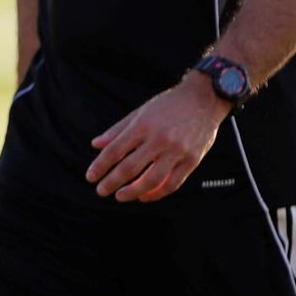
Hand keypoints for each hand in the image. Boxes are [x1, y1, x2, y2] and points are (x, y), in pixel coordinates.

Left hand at [85, 73, 231, 201]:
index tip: (91, 176)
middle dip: (111, 182)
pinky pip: (173, 183)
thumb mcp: (140, 112)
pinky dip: (157, 193)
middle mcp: (159, 139)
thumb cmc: (170, 105)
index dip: (100, 166)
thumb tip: (95, 145)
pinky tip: (145, 196)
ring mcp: (177, 151)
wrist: (204, 99)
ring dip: (132, 192)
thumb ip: (117, 130)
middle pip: (129, 168)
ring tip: (120, 196)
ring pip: (151, 180)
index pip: (114, 151)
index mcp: (142, 126)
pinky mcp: (192, 160)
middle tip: (101, 190)